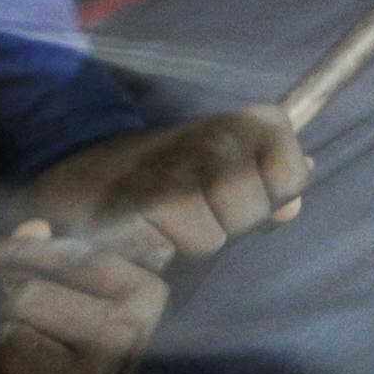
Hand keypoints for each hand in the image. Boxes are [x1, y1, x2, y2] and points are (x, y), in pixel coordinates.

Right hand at [27, 104, 312, 269]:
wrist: (79, 167)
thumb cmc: (169, 172)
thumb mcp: (227, 167)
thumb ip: (268, 184)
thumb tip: (292, 207)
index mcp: (248, 122)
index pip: (293, 176)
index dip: (271, 198)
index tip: (239, 191)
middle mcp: (216, 135)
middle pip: (252, 212)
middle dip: (227, 225)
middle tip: (197, 211)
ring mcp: (176, 165)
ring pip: (211, 239)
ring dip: (188, 242)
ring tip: (167, 221)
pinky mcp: (134, 200)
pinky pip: (167, 250)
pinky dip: (154, 250)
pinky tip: (141, 231)